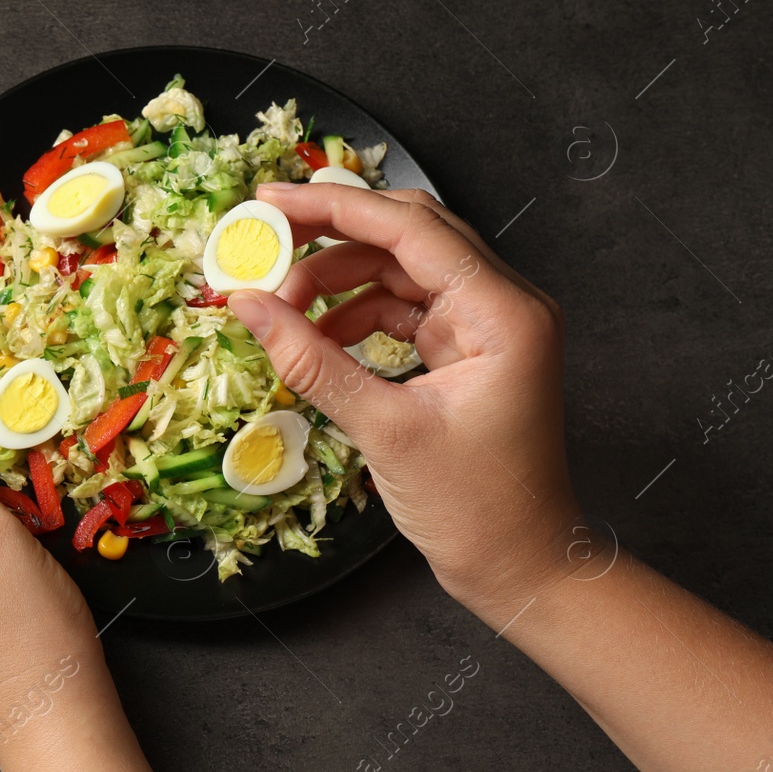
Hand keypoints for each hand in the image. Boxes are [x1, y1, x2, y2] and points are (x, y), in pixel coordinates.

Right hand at [228, 183, 582, 613]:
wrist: (524, 568)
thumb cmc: (476, 510)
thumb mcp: (383, 431)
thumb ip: (311, 360)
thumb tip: (248, 305)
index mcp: (503, 312)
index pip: (409, 228)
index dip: (332, 208)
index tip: (267, 203)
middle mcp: (505, 304)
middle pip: (407, 233)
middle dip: (330, 235)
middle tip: (262, 240)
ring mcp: (489, 326)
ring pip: (400, 268)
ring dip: (337, 279)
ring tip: (282, 307)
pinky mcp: (470, 350)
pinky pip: (404, 306)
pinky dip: (355, 313)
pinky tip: (316, 337)